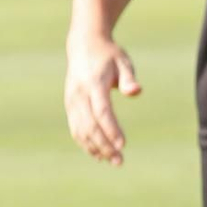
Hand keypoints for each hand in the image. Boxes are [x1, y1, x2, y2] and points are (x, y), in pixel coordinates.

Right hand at [64, 33, 140, 163]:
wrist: (84, 45)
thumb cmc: (109, 55)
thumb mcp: (123, 62)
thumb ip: (128, 78)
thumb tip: (136, 91)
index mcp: (94, 83)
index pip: (102, 111)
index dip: (111, 129)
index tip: (123, 144)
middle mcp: (79, 94)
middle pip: (90, 125)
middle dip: (104, 145)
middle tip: (120, 161)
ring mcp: (72, 100)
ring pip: (80, 130)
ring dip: (95, 147)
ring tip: (112, 161)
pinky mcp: (70, 105)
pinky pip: (75, 128)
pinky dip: (85, 143)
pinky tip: (98, 154)